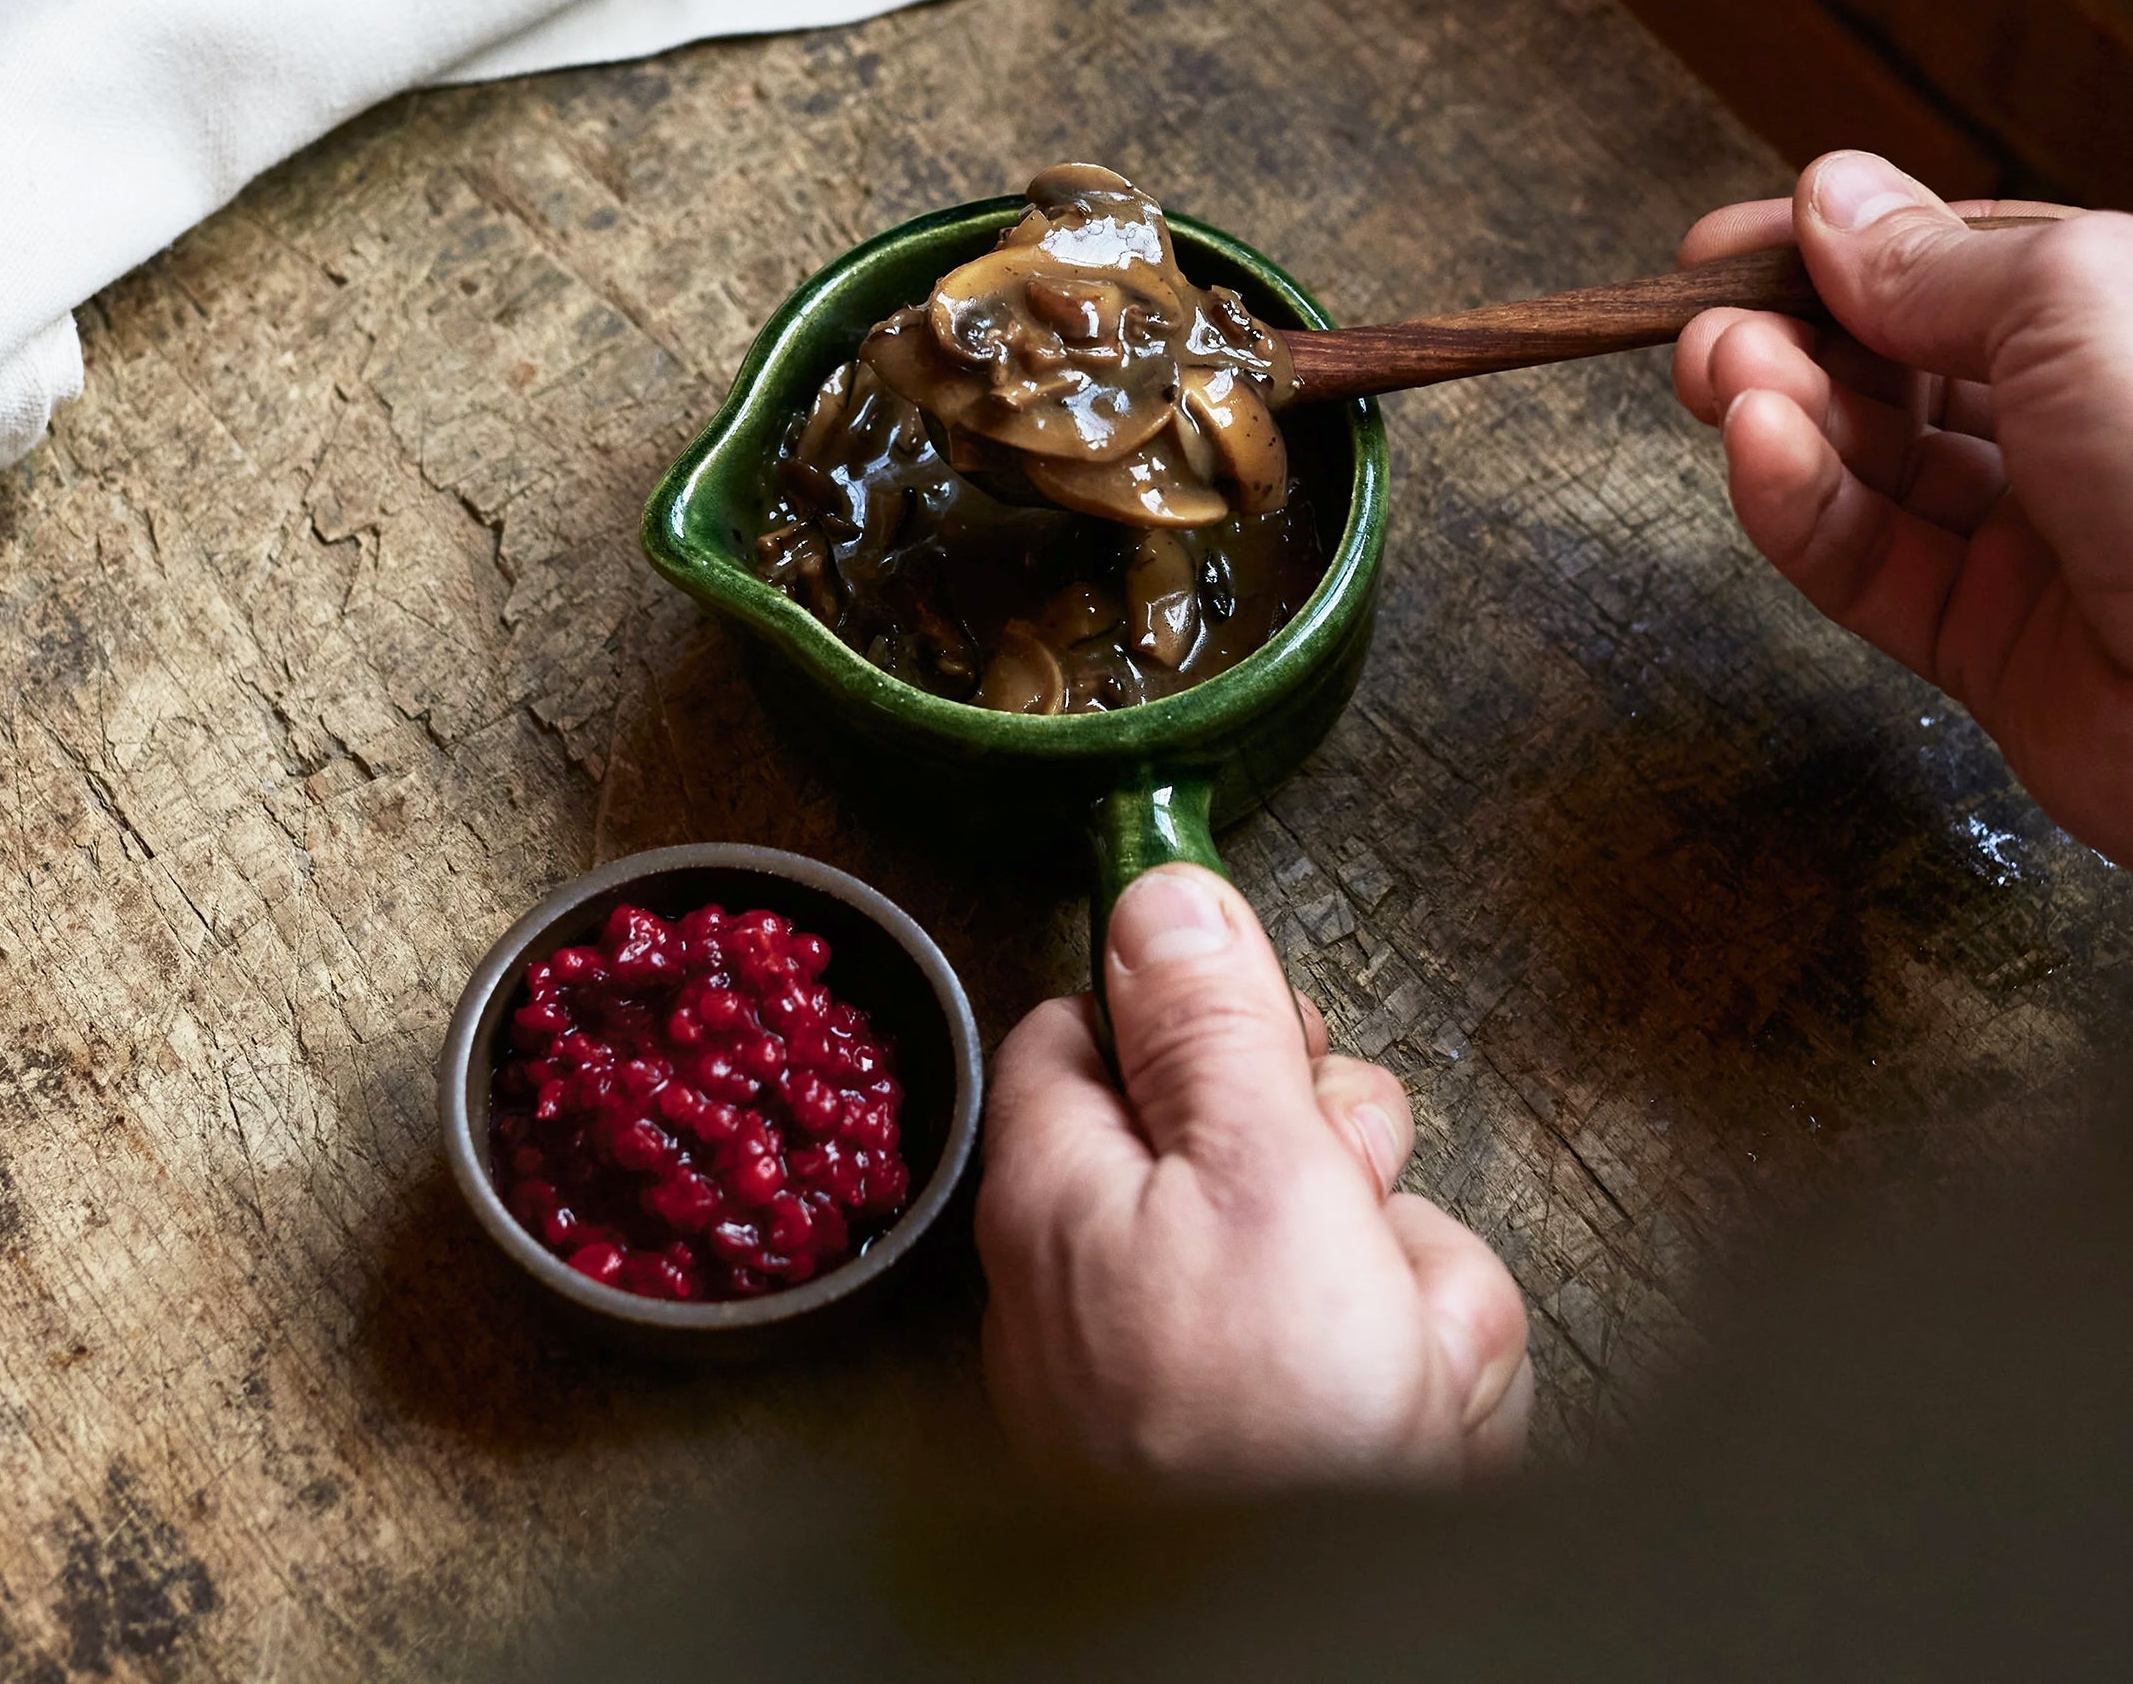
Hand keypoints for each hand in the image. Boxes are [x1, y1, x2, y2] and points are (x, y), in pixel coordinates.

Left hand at [975, 863, 1530, 1487]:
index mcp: (1066, 1183)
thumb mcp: (1256, 1174)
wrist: (1324, 1649)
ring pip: (1350, 1240)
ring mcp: (1202, 1363)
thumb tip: (1159, 884)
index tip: (1284, 1040)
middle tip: (1355, 1222)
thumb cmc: (1260, 1434)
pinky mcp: (1284, 1433)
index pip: (1105, 1025)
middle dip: (1351, 1169)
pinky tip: (1421, 1432)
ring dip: (1411, 1292)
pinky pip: (1380, 1353)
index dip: (1207, 1013)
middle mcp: (1115, 1270)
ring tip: (1397, 1374)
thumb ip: (1213, 1025)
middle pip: (1256, 1130)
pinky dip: (1425, 1384)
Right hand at [1674, 151, 2132, 865]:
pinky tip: (1754, 451)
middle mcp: (2092, 429)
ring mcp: (2043, 542)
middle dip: (1793, 338)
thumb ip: (1939, 260)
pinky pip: (1869, 568)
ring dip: (1782, 416)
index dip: (1843, 253)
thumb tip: (1833, 199)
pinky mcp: (1994, 648)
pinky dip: (1798, 508)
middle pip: (1904, 369)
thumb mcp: (2077, 308)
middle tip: (1707, 325)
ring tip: (1719, 379)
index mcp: (2129, 326)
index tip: (1731, 247)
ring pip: (1876, 468)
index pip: (1964, 270)